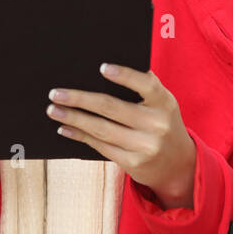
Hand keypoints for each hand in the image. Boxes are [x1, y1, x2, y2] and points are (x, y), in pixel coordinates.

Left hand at [45, 63, 196, 209]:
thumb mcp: (162, 104)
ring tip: (53, 110)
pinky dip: (80, 136)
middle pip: (111, 108)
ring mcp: (145, 146)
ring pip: (101, 129)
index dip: (124, 76)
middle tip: (56, 93)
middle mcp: (157, 125)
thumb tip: (102, 71)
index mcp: (165, 103)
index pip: (146, 84)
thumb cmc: (162, 123)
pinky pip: (101, 147)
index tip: (101, 68)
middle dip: (79, 99)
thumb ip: (143, 88)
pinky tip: (65, 128)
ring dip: (74, 118)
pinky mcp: (134, 164)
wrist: (178, 165)